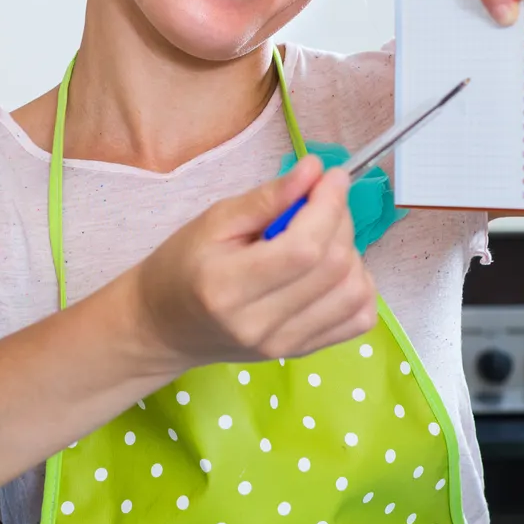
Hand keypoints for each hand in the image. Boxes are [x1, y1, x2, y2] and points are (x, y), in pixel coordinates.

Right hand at [129, 156, 377, 368]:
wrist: (165, 326)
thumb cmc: (181, 267)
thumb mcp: (213, 221)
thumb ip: (267, 197)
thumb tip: (315, 170)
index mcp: (227, 286)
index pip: (304, 248)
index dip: (329, 206)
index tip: (332, 176)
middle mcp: (260, 323)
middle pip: (333, 267)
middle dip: (341, 220)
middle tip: (323, 201)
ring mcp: (283, 345)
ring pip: (354, 294)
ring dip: (353, 253)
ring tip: (324, 237)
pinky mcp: (301, 353)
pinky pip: (358, 319)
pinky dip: (358, 287)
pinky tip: (332, 271)